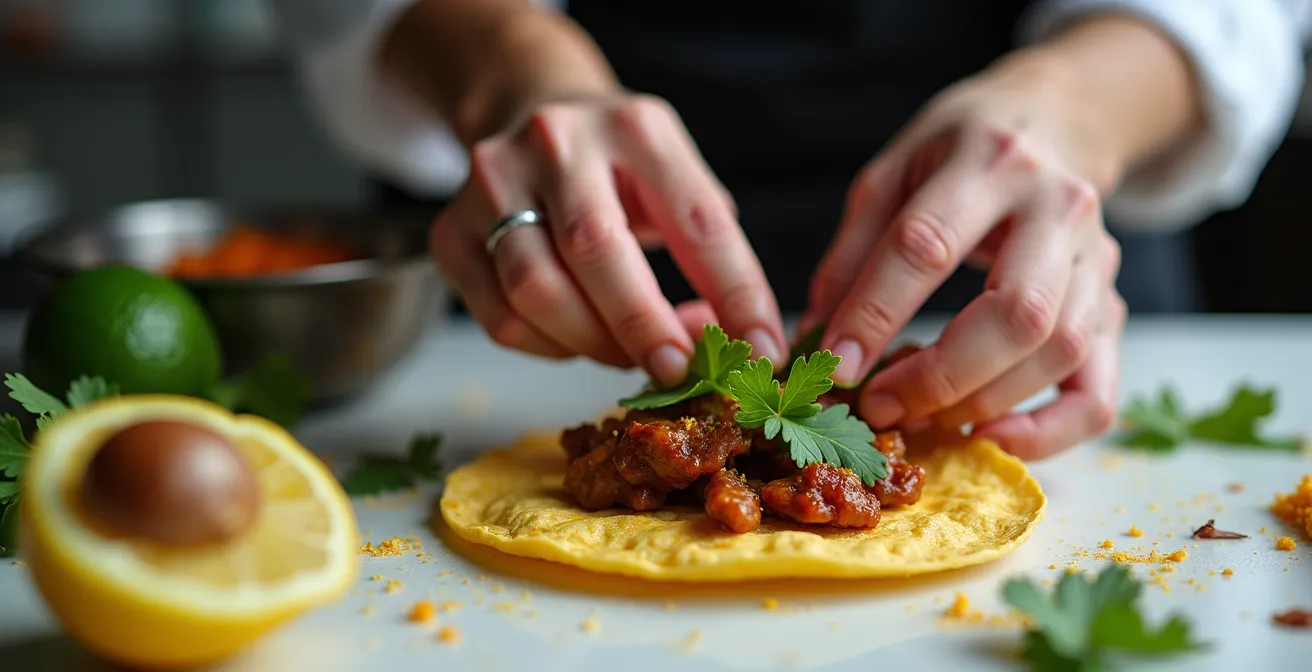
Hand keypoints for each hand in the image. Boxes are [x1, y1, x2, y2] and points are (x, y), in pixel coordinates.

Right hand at [430, 94, 785, 384]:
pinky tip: (576, 338)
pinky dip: (548, 347)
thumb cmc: (620, 165)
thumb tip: (735, 344)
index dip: (736, 293)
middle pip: (596, 250)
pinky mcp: (449, 229)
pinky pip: (500, 317)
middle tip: (678, 371)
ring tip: (628, 354)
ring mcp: (492, 181)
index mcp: (636, 127)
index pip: (698, 218)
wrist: (530, 108)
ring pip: (535, 290)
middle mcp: (557, 142)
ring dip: (592, 343)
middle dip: (644, 326)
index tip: (761, 351)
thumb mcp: (675, 177)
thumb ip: (707, 254)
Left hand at [805, 57, 1126, 458]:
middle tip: (879, 406)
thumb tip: (820, 340)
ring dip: (982, 403)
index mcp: (989, 160)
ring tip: (919, 418)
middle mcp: (1058, 208)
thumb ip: (852, 253)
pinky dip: (1051, 433)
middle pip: (1017, 312)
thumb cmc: (959, 150)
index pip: (928, 245)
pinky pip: (1099, 392)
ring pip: (1060, 352)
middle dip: (939, 376)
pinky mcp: (1113, 307)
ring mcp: (1098, 261)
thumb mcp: (892, 173)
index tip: (835, 367)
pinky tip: (990, 441)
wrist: (1057, 121)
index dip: (875, 313)